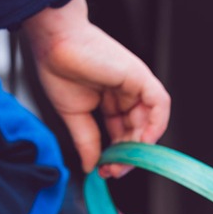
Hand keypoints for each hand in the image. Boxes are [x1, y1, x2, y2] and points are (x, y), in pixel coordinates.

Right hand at [21, 0, 169, 176]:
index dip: (117, 154)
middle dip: (127, 155)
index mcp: (111, 99)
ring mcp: (135, 84)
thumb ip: (87, 141)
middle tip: (113, 170)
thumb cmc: (59, 69)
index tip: (105, 170)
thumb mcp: (74, 115)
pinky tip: (142, 143)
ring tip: (122, 162)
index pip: (123, 133)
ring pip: (150, 121)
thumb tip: (91, 166)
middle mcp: (126, 93)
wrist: (53, 43)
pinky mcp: (140, 76)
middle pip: (137, 131)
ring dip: (139, 147)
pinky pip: (159, 104)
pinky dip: (156, 125)